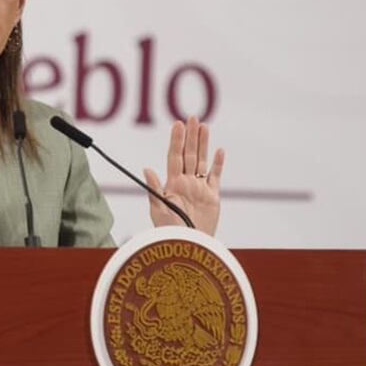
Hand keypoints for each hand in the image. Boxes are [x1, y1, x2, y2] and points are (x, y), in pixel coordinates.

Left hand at [143, 116, 225, 235]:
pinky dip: (218, 164)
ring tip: (204, 126)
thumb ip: (154, 189)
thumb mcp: (159, 211)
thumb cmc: (171, 233)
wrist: (190, 248)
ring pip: (201, 161)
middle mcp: (186, 183)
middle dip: (190, 136)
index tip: (177, 124)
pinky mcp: (212, 197)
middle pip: (189, 154)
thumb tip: (146, 168)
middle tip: (192, 117)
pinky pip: (215, 176)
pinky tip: (219, 150)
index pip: (174, 157)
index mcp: (173, 184)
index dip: (176, 141)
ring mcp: (199, 188)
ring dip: (203, 144)